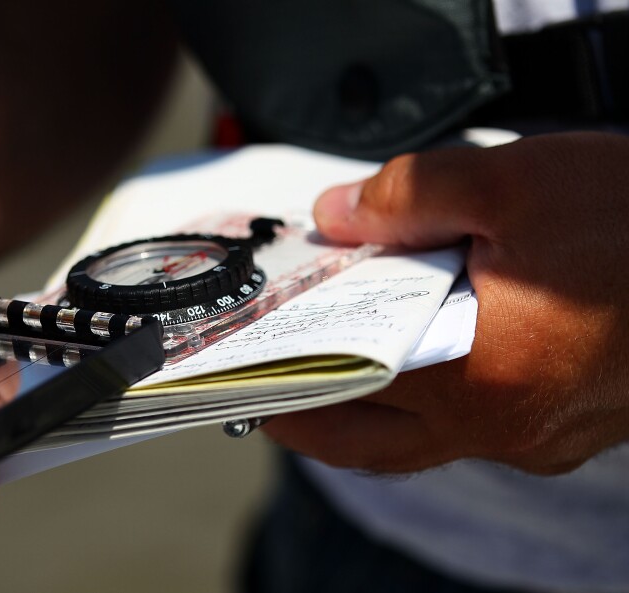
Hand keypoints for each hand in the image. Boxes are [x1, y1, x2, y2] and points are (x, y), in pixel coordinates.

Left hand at [264, 131, 628, 475]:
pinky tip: (421, 364)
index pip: (346, 390)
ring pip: (425, 443)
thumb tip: (336, 217)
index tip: (247, 376)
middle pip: (375, 442)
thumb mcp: (513, 183)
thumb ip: (409, 197)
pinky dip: (432, 406)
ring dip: (371, 416)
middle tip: (271, 395)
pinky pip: (475, 431)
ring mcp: (541, 439)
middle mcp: (506, 426)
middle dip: (313, 423)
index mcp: (479, 374)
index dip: (288, 379)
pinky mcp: (568, 431)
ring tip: (333, 374)